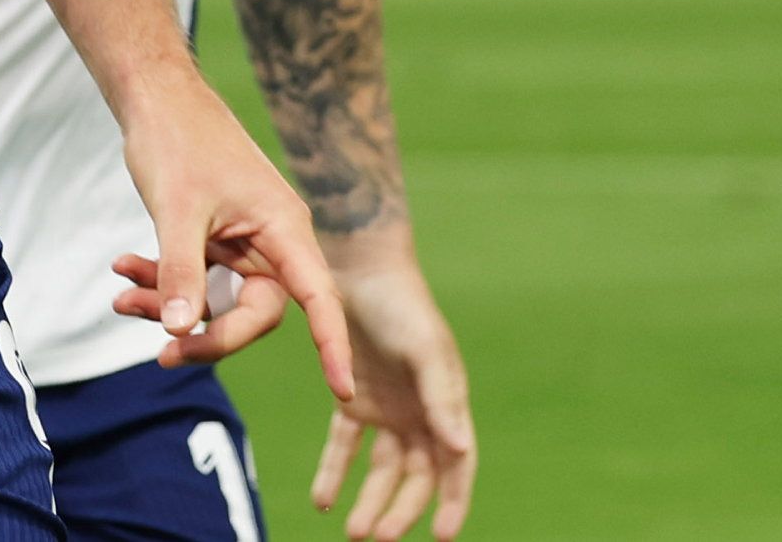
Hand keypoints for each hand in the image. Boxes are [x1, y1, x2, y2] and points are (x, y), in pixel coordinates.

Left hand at [106, 69, 355, 400]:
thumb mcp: (176, 211)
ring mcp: (245, 238)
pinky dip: (162, 281)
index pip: (318, 298)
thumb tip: (180, 332)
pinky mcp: (218, 236)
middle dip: (208, 334)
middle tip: (159, 351)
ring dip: (172, 307)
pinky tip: (124, 269)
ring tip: (122, 299)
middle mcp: (273, 238)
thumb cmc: (176, 141)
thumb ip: (180, 273)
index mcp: (283, 227)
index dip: (333, 345)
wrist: (154, 97)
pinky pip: (199, 278)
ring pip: (220, 299)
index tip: (343, 392)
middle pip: (257, 312)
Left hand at [306, 231, 475, 540]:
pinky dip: (335, 473)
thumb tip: (459, 450)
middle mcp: (421, 410)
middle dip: (401, 510)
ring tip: (353, 531)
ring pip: (382, 469)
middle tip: (376, 538)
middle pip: (417, 475)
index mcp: (447, 401)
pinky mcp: (353, 398)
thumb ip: (442, 399)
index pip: (457, 463)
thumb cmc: (401, 305)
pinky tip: (322, 500)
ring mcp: (387, 406)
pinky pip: (345, 446)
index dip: (454, 501)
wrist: (357, 266)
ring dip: (370, 501)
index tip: (443, 536)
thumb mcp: (425, 349)